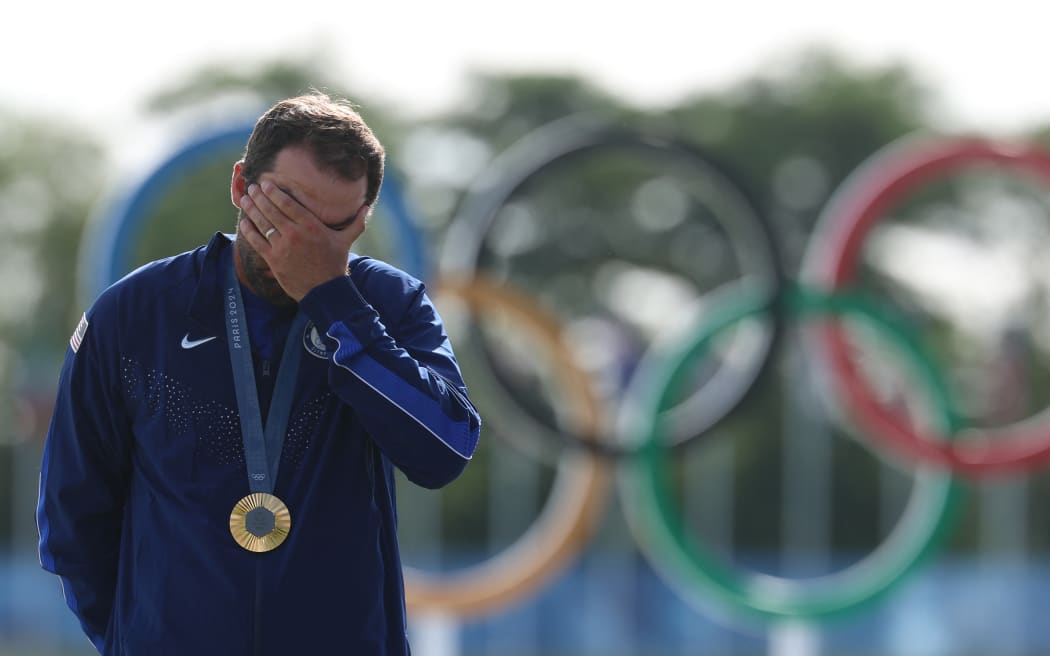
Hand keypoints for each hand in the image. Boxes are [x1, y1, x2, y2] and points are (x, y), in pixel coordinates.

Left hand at [238, 181, 368, 300]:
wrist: (324, 291)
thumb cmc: (335, 264)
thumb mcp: (346, 241)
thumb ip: (356, 223)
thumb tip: (367, 207)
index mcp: (311, 226)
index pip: (288, 204)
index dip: (274, 192)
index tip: (266, 184)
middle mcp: (295, 234)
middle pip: (272, 210)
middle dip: (259, 197)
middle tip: (252, 188)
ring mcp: (283, 247)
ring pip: (262, 223)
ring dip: (251, 209)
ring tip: (245, 199)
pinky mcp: (273, 260)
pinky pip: (257, 241)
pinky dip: (249, 230)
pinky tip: (244, 222)